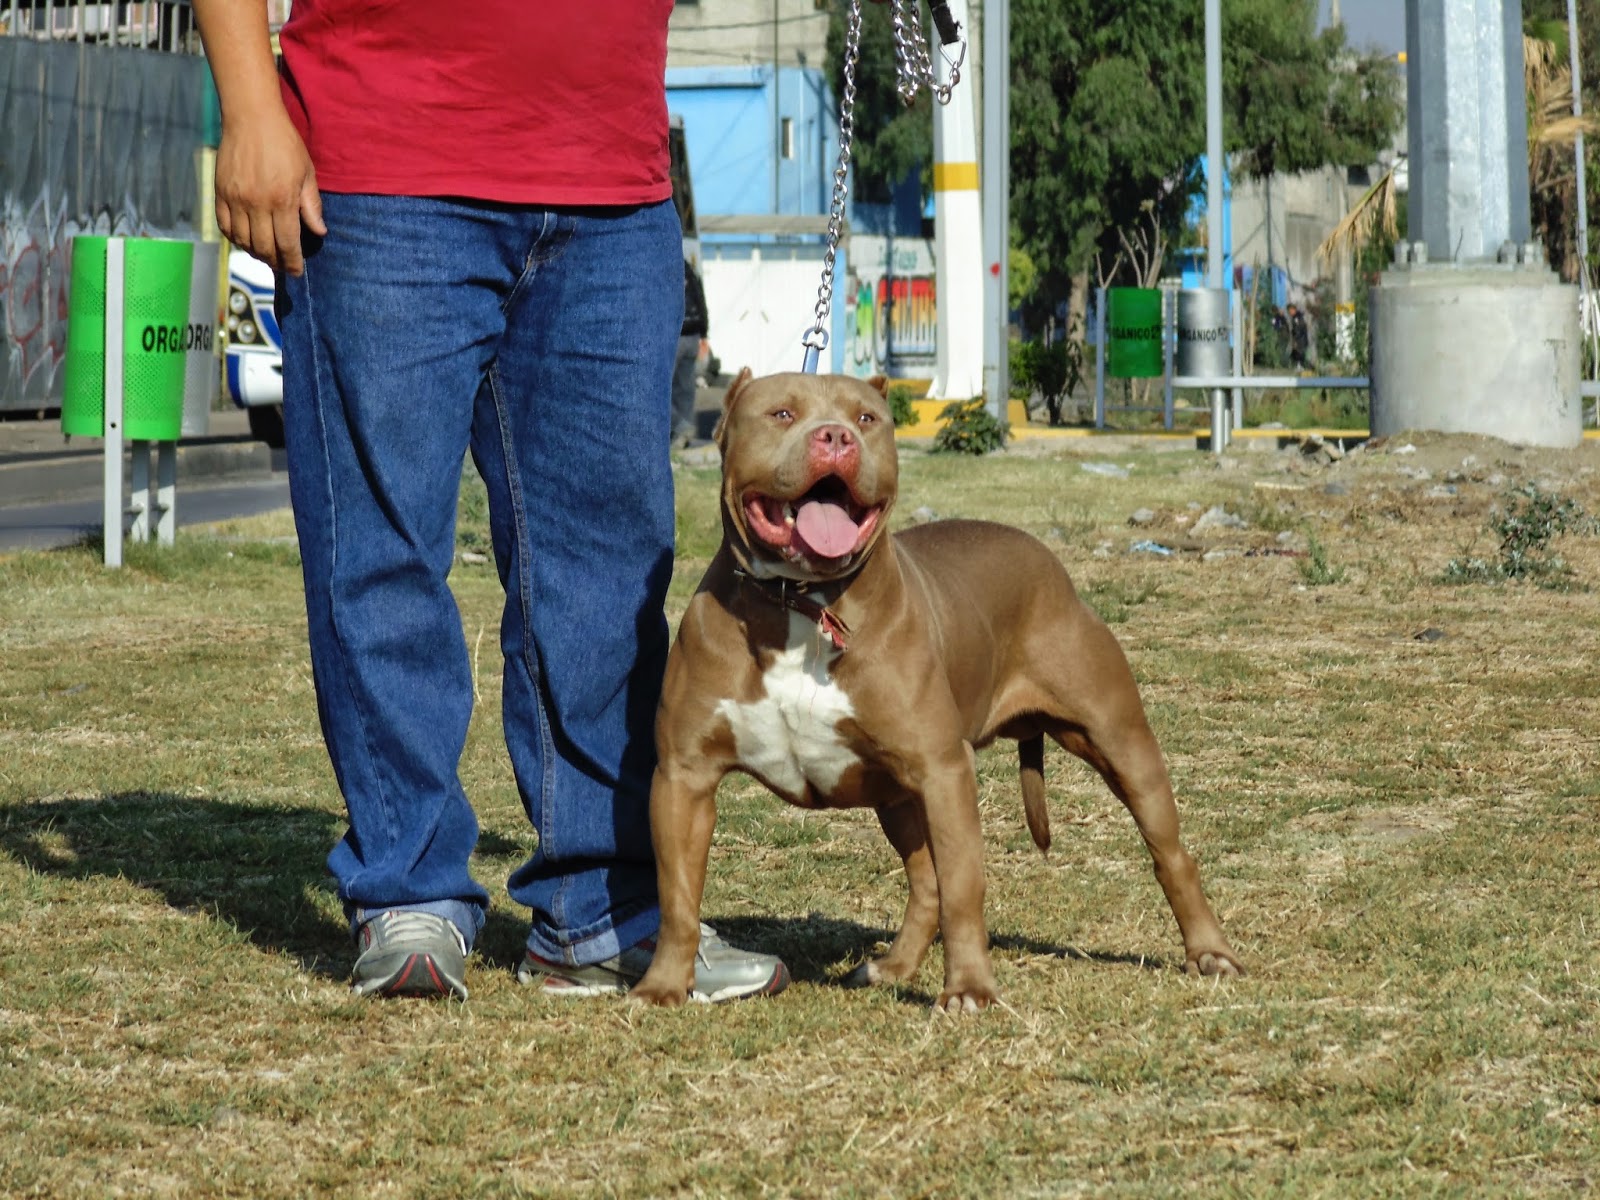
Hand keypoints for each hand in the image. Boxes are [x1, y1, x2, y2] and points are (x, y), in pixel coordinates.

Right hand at [214, 109, 325, 276]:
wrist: (251, 117)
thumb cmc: (284, 143)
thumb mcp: (307, 173)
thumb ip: (312, 205)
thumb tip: (319, 232)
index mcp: (282, 200)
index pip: (287, 243)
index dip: (292, 262)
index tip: (296, 271)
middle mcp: (256, 203)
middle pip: (263, 247)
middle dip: (275, 262)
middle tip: (282, 265)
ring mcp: (235, 199)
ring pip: (243, 240)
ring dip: (255, 253)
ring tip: (266, 255)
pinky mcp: (220, 192)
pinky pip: (225, 226)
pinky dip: (235, 238)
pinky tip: (245, 240)